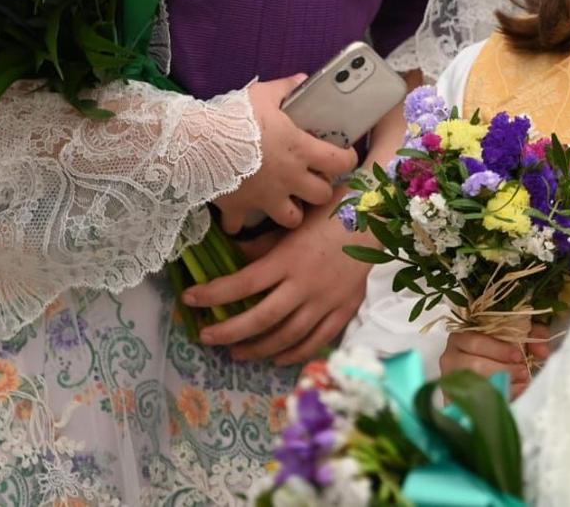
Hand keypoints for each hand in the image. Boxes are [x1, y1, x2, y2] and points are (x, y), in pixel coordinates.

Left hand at [189, 207, 372, 363]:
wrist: (379, 219)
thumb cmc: (334, 213)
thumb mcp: (295, 223)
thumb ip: (264, 244)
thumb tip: (236, 258)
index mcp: (289, 259)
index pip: (243, 282)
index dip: (214, 293)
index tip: (190, 298)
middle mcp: (305, 284)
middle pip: (261, 318)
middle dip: (229, 331)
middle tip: (206, 336)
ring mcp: (326, 301)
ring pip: (286, 336)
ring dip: (257, 348)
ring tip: (235, 353)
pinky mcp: (343, 310)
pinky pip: (316, 340)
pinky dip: (294, 353)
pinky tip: (275, 357)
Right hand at [214, 76, 359, 233]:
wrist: (198, 142)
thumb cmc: (236, 117)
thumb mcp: (263, 95)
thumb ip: (286, 89)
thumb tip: (303, 80)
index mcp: (301, 150)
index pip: (341, 162)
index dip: (346, 160)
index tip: (342, 155)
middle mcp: (290, 178)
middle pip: (322, 196)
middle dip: (320, 189)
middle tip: (311, 179)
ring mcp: (266, 198)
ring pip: (292, 219)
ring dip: (290, 212)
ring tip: (284, 201)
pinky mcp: (241, 209)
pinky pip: (241, 227)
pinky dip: (239, 224)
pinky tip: (237, 215)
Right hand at [442, 321, 551, 397]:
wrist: (488, 370)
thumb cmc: (500, 350)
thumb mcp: (515, 336)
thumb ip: (532, 335)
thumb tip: (543, 350)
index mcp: (462, 335)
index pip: (476, 340)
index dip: (498, 349)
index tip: (519, 355)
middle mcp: (450, 356)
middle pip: (474, 364)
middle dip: (503, 370)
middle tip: (524, 373)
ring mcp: (450, 379)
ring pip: (474, 383)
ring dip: (501, 384)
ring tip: (522, 384)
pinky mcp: (452, 399)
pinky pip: (474, 401)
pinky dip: (497, 398)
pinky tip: (513, 396)